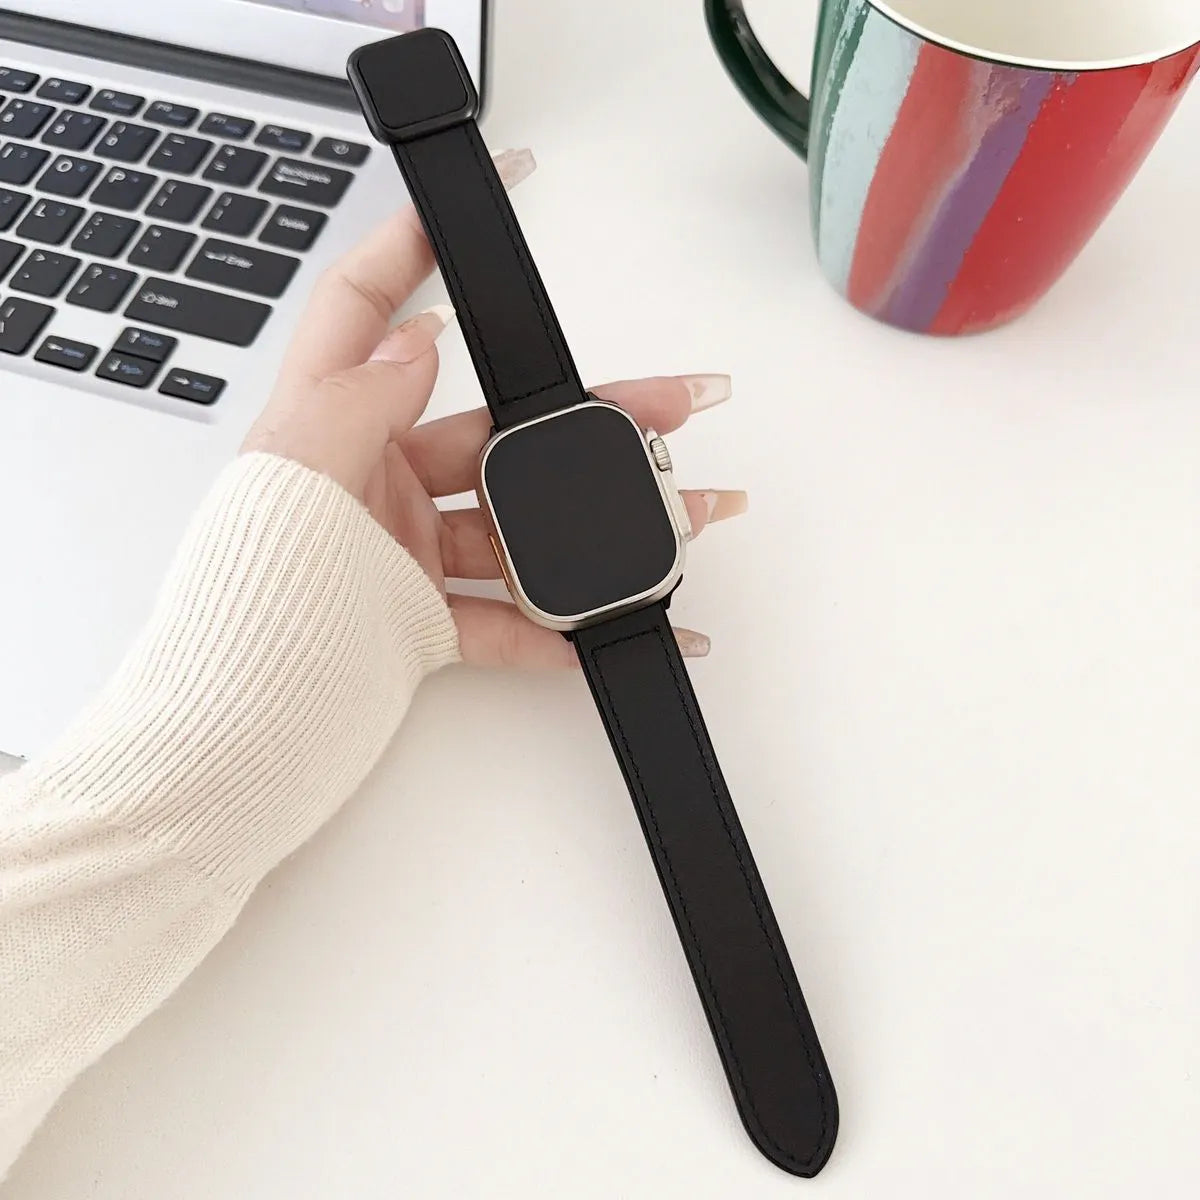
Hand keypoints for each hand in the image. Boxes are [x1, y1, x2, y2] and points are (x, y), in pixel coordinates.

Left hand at [242, 150, 745, 667]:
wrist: (246, 726)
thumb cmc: (249, 601)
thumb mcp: (296, 472)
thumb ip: (359, 394)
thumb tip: (413, 336)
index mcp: (330, 427)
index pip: (361, 311)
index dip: (405, 249)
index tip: (456, 214)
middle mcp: (371, 481)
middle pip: (494, 428)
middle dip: (586, 418)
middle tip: (664, 408)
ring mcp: (403, 551)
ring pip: (518, 524)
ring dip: (597, 527)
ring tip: (672, 520)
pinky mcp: (422, 618)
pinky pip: (505, 618)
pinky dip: (558, 627)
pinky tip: (606, 620)